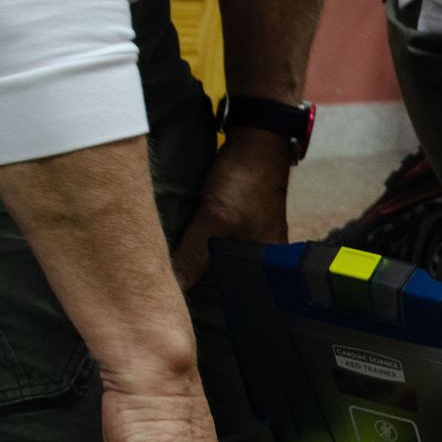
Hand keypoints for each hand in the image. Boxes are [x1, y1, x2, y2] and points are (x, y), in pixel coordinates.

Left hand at [170, 127, 291, 289]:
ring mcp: (251, 231)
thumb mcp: (217, 219)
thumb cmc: (246, 181)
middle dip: (206, 281)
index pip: (243, 291)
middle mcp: (263, 250)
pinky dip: (201, 242)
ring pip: (221, 256)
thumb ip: (194, 253)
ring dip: (201, 260)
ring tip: (174, 272)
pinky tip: (183, 245)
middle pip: (230, 275)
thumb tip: (173, 286)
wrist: (256, 137)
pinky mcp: (237, 216)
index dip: (219, 299)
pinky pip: (216, 239)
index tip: (188, 305)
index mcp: (269, 260)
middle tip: (175, 290)